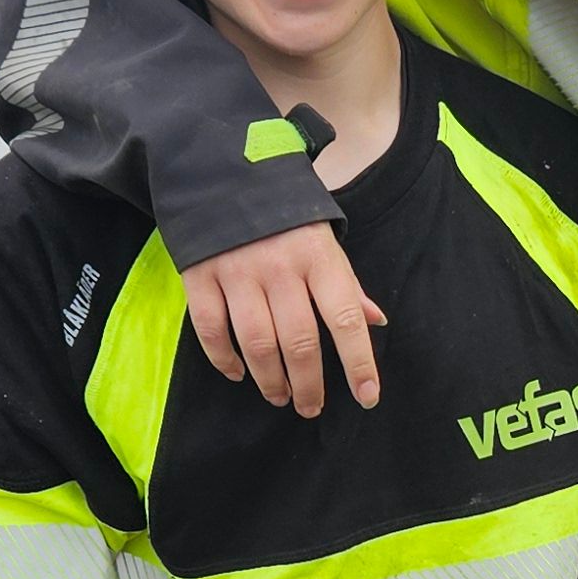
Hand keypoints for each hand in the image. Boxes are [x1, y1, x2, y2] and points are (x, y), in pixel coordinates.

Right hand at [182, 221, 386, 416]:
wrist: (224, 171)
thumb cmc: (286, 217)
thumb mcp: (324, 241)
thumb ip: (346, 285)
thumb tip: (376, 322)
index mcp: (318, 257)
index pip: (345, 318)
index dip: (359, 363)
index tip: (367, 397)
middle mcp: (280, 267)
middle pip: (299, 341)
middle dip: (309, 385)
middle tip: (311, 407)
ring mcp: (238, 272)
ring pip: (258, 343)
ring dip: (271, 380)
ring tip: (281, 397)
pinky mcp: (201, 275)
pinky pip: (212, 330)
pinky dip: (224, 359)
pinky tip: (238, 374)